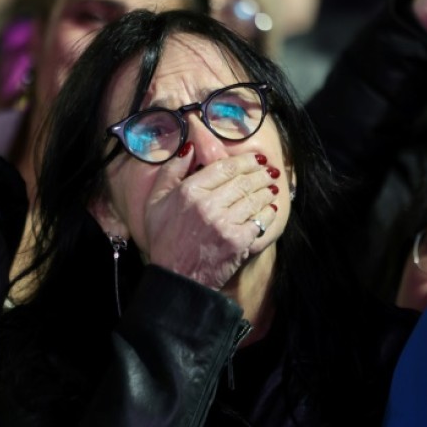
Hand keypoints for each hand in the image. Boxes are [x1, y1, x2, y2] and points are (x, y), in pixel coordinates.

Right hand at [143, 149, 277, 290]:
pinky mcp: (238, 241)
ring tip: (271, 187)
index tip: (255, 159)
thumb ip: (170, 172)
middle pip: (243, 181)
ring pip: (254, 198)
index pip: (224, 168)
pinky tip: (270, 209)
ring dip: (266, 191)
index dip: (244, 161)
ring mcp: (224, 223)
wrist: (175, 278)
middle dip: (260, 174)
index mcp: (189, 191)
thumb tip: (189, 148)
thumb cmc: (164, 239)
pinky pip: (260, 220)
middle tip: (268, 172)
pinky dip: (267, 213)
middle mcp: (208, 204)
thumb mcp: (155, 202)